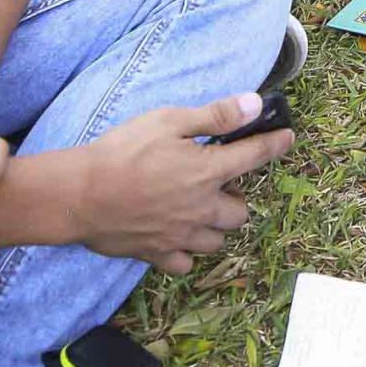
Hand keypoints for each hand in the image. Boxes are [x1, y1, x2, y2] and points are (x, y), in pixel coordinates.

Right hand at [70, 94, 294, 270]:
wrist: (79, 194)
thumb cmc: (121, 152)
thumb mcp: (168, 121)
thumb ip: (215, 116)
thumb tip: (254, 104)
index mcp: (207, 172)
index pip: (254, 156)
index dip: (275, 144)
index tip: (286, 138)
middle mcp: (201, 209)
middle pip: (241, 213)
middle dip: (236, 197)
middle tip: (219, 183)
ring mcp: (181, 236)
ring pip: (217, 241)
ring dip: (215, 226)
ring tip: (199, 210)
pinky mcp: (157, 254)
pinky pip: (185, 262)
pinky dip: (186, 252)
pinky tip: (176, 236)